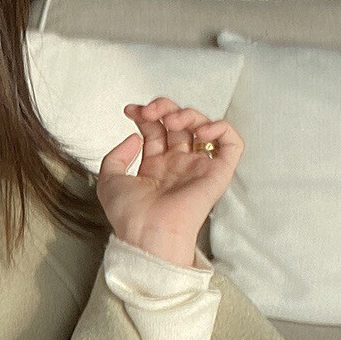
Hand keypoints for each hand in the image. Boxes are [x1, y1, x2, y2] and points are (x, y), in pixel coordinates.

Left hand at [97, 97, 242, 265]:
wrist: (147, 231)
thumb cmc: (129, 214)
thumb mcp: (108, 180)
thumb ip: (115, 156)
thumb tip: (135, 137)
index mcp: (155, 167)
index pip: (155, 130)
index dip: (145, 115)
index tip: (130, 110)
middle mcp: (177, 164)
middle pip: (178, 123)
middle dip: (164, 108)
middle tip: (150, 111)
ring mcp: (197, 167)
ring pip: (203, 126)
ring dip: (187, 114)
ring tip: (170, 120)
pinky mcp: (217, 172)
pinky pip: (231, 144)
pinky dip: (222, 128)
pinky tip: (201, 130)